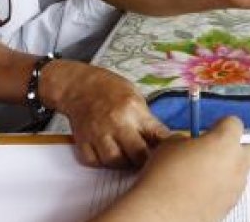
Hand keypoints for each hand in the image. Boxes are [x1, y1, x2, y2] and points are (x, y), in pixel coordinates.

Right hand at [41, 61, 169, 167]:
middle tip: (149, 161)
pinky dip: (103, 162)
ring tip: (129, 158)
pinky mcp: (83, 141)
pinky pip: (95, 162)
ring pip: (116, 162)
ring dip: (125, 164)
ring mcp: (97, 133)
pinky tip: (109, 154)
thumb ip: (147, 120)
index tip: (170, 153)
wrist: (79, 85)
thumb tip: (162, 142)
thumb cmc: (111, 89)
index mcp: (133, 109)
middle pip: (138, 155)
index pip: (157, 136)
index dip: (166, 148)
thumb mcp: (136, 97)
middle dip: (147, 161)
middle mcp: (116, 122)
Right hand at [107, 117, 249, 221]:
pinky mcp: (229, 206)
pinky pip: (230, 191)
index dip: (221, 125)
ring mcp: (235, 187)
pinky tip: (200, 191)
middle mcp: (237, 164)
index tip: (211, 130)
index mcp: (224, 142)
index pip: (234, 123)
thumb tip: (190, 144)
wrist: (161, 213)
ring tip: (201, 175)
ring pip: (241, 173)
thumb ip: (187, 139)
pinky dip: (220, 189)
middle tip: (214, 151)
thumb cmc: (165, 179)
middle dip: (235, 149)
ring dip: (227, 170)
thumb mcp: (170, 144)